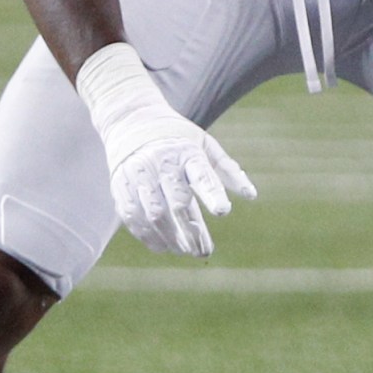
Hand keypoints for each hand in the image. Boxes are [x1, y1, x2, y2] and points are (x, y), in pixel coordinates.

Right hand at [75, 43, 255, 257]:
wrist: (131, 122)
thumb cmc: (177, 138)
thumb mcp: (205, 145)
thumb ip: (228, 170)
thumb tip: (251, 196)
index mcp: (185, 151)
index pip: (201, 174)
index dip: (212, 193)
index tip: (223, 211)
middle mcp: (160, 163)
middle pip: (176, 201)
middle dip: (191, 230)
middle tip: (203, 250)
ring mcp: (138, 176)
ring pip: (154, 215)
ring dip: (171, 238)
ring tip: (186, 250)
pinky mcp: (121, 188)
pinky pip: (133, 218)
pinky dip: (149, 237)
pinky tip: (165, 247)